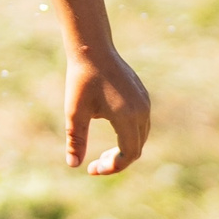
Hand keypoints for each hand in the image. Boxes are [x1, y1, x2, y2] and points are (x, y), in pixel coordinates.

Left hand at [64, 49, 149, 175]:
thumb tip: (73, 165)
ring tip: (102, 155)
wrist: (93, 49)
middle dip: (116, 161)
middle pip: (136, 149)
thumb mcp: (75, 112)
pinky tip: (111, 134)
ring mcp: (144, 102)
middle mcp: (141, 110)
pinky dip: (129, 136)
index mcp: (127, 116)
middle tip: (94, 165)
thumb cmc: (82, 80)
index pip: (128, 154)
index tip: (92, 169)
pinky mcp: (142, 96)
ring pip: (140, 137)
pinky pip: (141, 124)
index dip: (112, 167)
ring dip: (124, 150)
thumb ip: (76, 139)